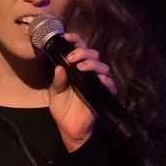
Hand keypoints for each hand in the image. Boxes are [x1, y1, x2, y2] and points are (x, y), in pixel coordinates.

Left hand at [47, 30, 116, 151]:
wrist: (69, 128)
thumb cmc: (62, 109)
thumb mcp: (55, 93)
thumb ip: (57, 81)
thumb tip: (59, 67)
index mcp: (75, 69)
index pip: (78, 49)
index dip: (74, 40)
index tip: (66, 37)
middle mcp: (88, 73)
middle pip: (92, 54)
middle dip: (83, 52)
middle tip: (72, 57)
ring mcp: (97, 83)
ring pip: (102, 66)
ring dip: (92, 64)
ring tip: (81, 67)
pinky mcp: (104, 94)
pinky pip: (110, 85)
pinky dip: (106, 80)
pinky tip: (99, 79)